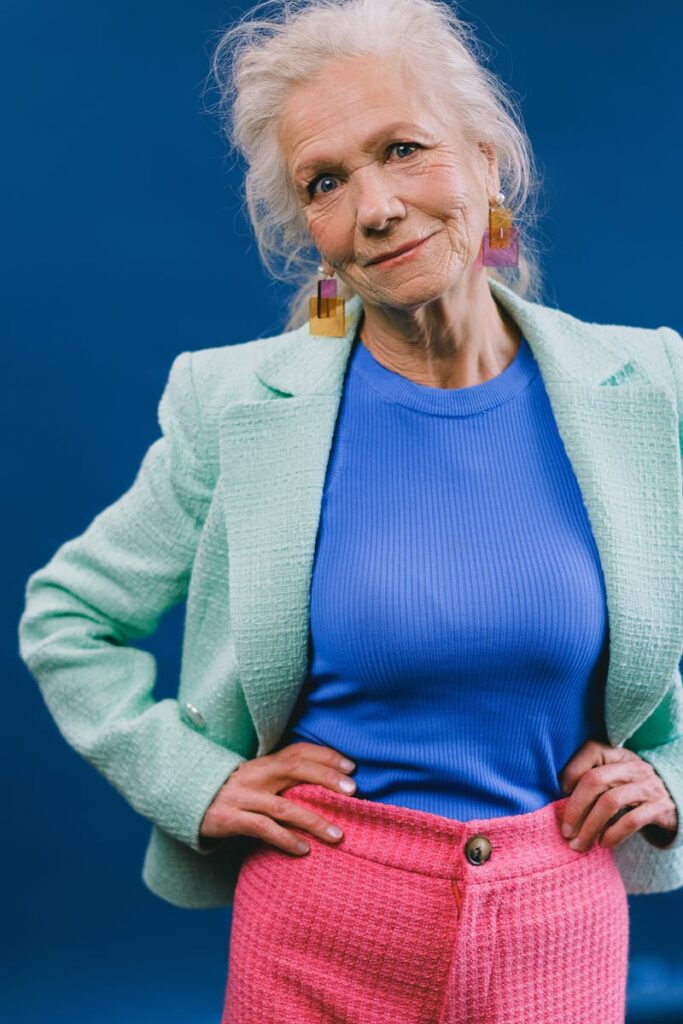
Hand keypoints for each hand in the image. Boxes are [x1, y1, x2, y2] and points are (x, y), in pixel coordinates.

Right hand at [198, 742, 356, 855]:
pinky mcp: (230, 819)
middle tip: (353, 792)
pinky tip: (304, 849)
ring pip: (283, 806)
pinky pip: (262, 828)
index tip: (352, 766)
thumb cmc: (232, 792)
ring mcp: (242, 797)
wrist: (186, 801)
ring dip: (313, 820)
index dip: (326, 756)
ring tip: (337, 835)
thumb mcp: (257, 780)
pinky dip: (285, 838)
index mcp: (264, 763)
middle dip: (326, 778)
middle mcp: (255, 775)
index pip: (298, 751)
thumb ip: (283, 779)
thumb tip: (324, 786)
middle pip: (295, 769)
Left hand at [558, 739, 678, 850]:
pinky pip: (632, 820)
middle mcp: (633, 767)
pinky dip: (613, 834)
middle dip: (575, 807)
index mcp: (618, 754)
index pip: (592, 751)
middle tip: (565, 831)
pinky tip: (603, 844)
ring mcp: (648, 786)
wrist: (675, 801)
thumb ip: (592, 780)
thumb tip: (559, 799)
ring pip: (610, 802)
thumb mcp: (615, 777)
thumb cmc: (632, 790)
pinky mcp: (661, 808)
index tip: (560, 793)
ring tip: (579, 843)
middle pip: (596, 780)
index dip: (571, 770)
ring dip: (590, 826)